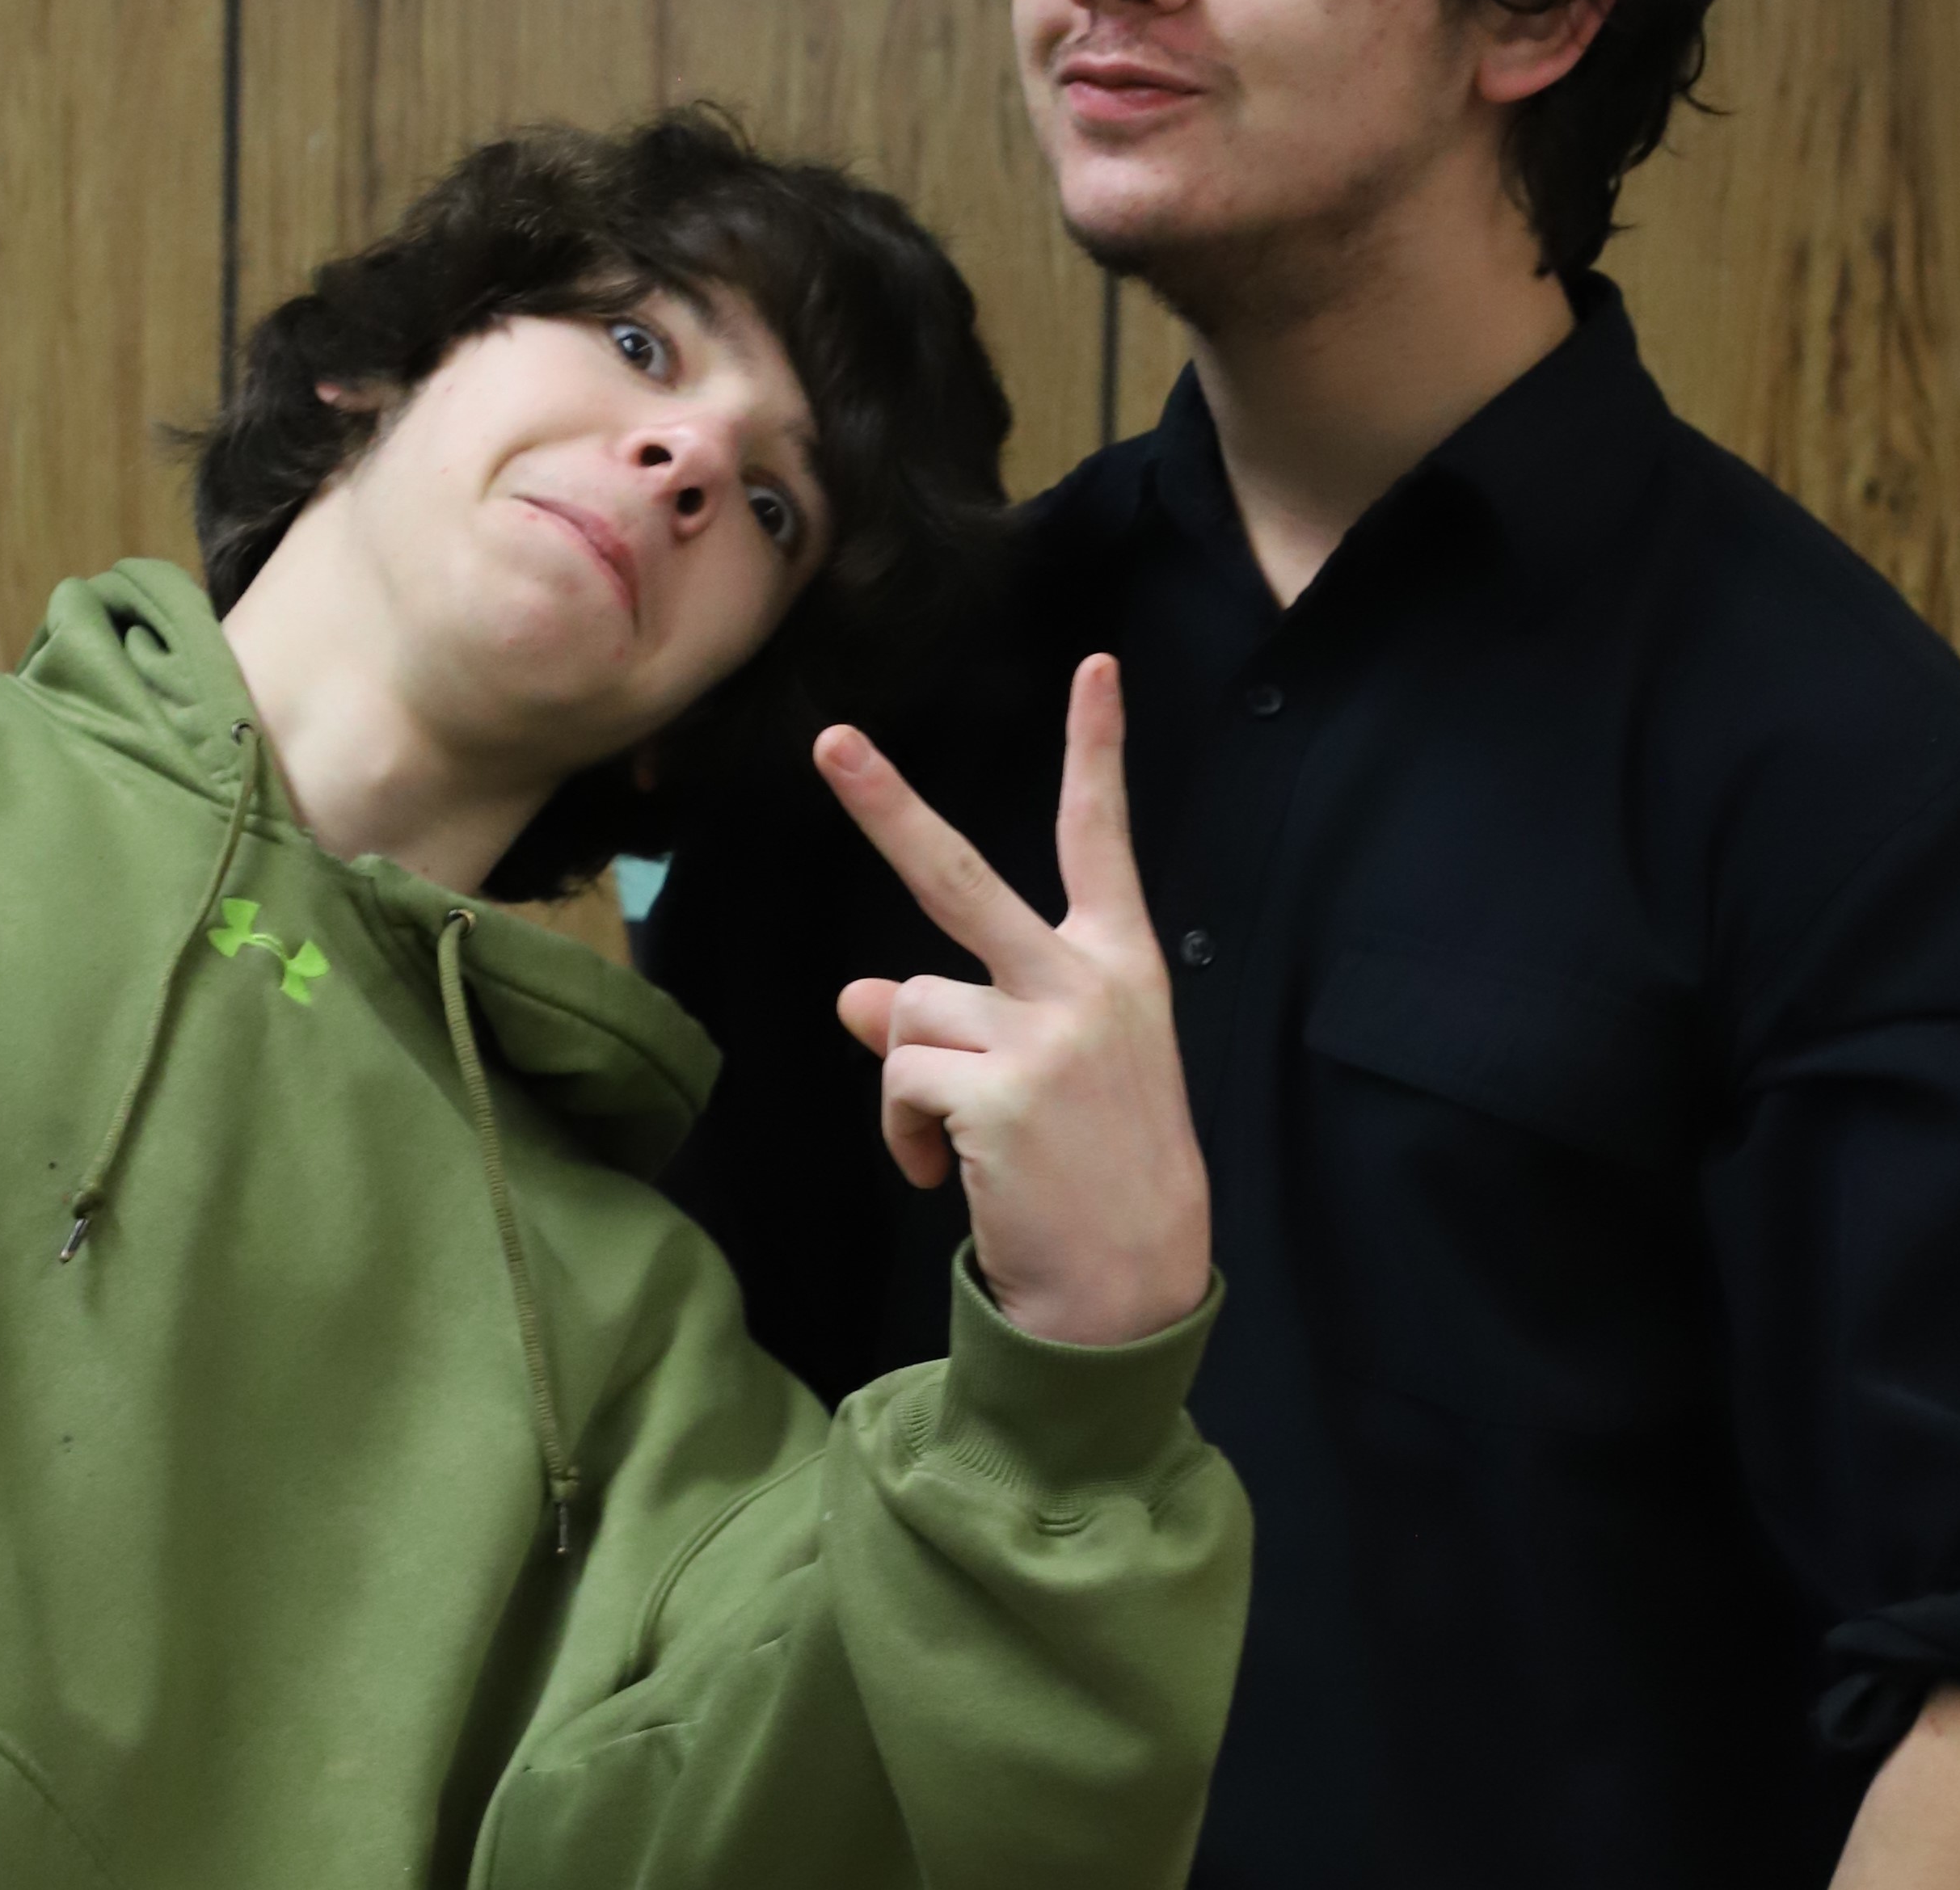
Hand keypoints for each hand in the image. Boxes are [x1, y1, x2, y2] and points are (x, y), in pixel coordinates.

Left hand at [816, 656, 1211, 1346]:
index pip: (1103, 842)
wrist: (1130, 1292)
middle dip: (885, 806)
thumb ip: (964, 1016)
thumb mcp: (1048, 1076)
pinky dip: (899, 1132)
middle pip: (959, 878)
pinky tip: (943, 1175)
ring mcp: (1043, 1036)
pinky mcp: (998, 1094)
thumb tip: (856, 992)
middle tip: (829, 741)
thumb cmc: (1092, 1174)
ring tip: (955, 1142)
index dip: (1097, 752)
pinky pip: (896, 1078)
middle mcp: (1085, 986)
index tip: (1096, 667)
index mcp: (1119, 969)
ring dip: (907, 1082)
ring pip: (906, 1010)